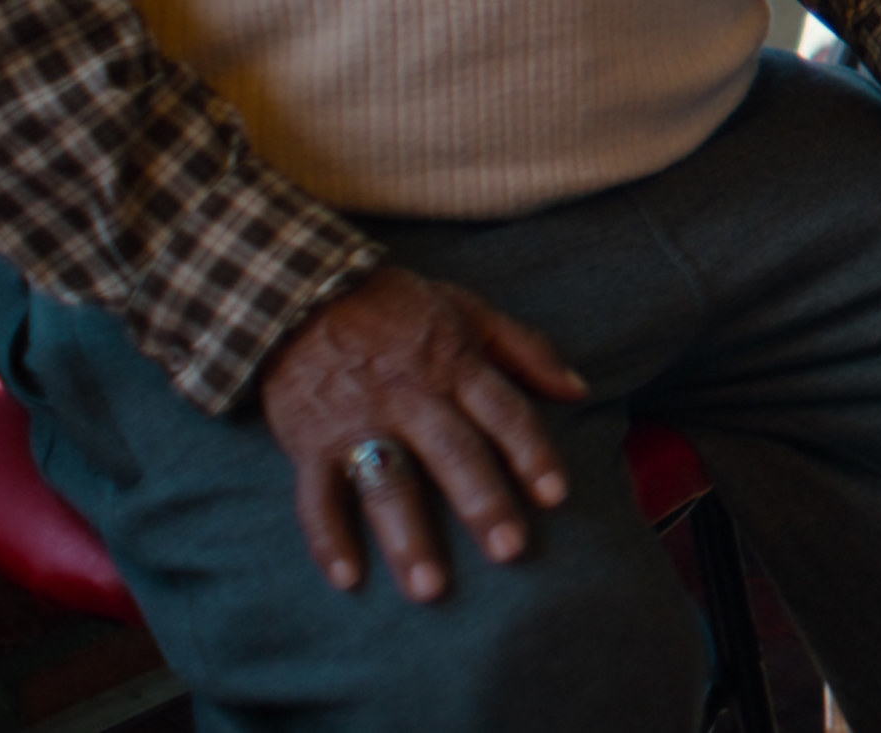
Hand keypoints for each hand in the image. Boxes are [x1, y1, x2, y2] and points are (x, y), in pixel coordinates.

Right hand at [258, 267, 587, 603]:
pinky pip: (317, 496)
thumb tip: (579, 389)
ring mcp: (358, 422)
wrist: (300, 293)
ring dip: (407, 536)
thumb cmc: (397, 305)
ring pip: (387, 483)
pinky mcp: (310, 442)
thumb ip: (527, 349)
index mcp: (455, 365)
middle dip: (482, 502)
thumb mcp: (469, 309)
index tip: (555, 496)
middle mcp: (410, 397)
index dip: (531, 453)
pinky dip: (328, 538)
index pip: (503, 413)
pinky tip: (348, 579)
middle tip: (509, 550)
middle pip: (453, 453)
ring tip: (429, 587)